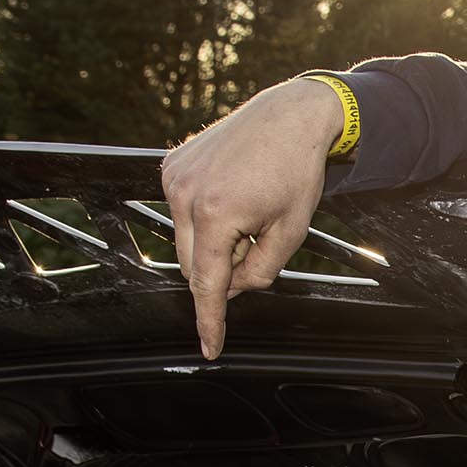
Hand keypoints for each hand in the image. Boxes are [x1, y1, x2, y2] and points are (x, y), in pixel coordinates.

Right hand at [162, 76, 347, 359]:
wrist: (288, 117)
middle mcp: (185, 195)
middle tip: (256, 242)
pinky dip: (202, 218)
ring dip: (212, 243)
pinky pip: (180, 212)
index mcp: (217, 215)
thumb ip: (260, 272)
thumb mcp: (290, 233)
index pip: (207, 284)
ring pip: (184, 240)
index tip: (209, 349)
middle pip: (191, 265)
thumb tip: (230, 289)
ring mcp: (173, 177)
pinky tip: (231, 195)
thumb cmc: (296, 171)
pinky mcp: (170, 165)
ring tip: (246, 213)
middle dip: (222, 268)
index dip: (210, 320)